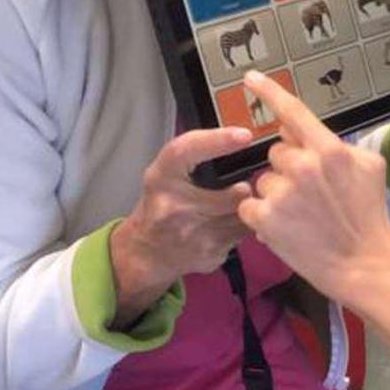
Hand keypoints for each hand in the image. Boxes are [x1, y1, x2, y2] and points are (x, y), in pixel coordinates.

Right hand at [111, 129, 254, 322]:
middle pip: (236, 193)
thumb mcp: (165, 174)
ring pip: (244, 216)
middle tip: (234, 190)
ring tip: (225, 210)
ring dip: (242, 212)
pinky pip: (242, 236)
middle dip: (242, 191)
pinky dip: (238, 230)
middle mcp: (173, 207)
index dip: (218, 141)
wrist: (145, 252)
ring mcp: (192, 235)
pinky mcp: (209, 255)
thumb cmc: (160, 204)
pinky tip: (220, 228)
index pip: (186, 151)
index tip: (244, 135)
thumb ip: (195, 157)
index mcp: (161, 179)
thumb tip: (241, 140)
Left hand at [238, 70, 389, 360]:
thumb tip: (306, 132)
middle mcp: (303, 166)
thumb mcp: (369, 169)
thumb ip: (339, 144)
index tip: (250, 77)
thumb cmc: (370, 216)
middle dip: (289, 168)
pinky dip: (262, 216)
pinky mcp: (265, 218)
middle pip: (277, 152)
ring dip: (275, 194)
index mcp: (330, 150)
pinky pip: (250, 204)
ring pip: (263, 179)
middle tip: (312, 195)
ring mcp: (282, 193)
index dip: (270, 92)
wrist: (365, 263)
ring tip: (301, 216)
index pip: (294, 112)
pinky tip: (286, 229)